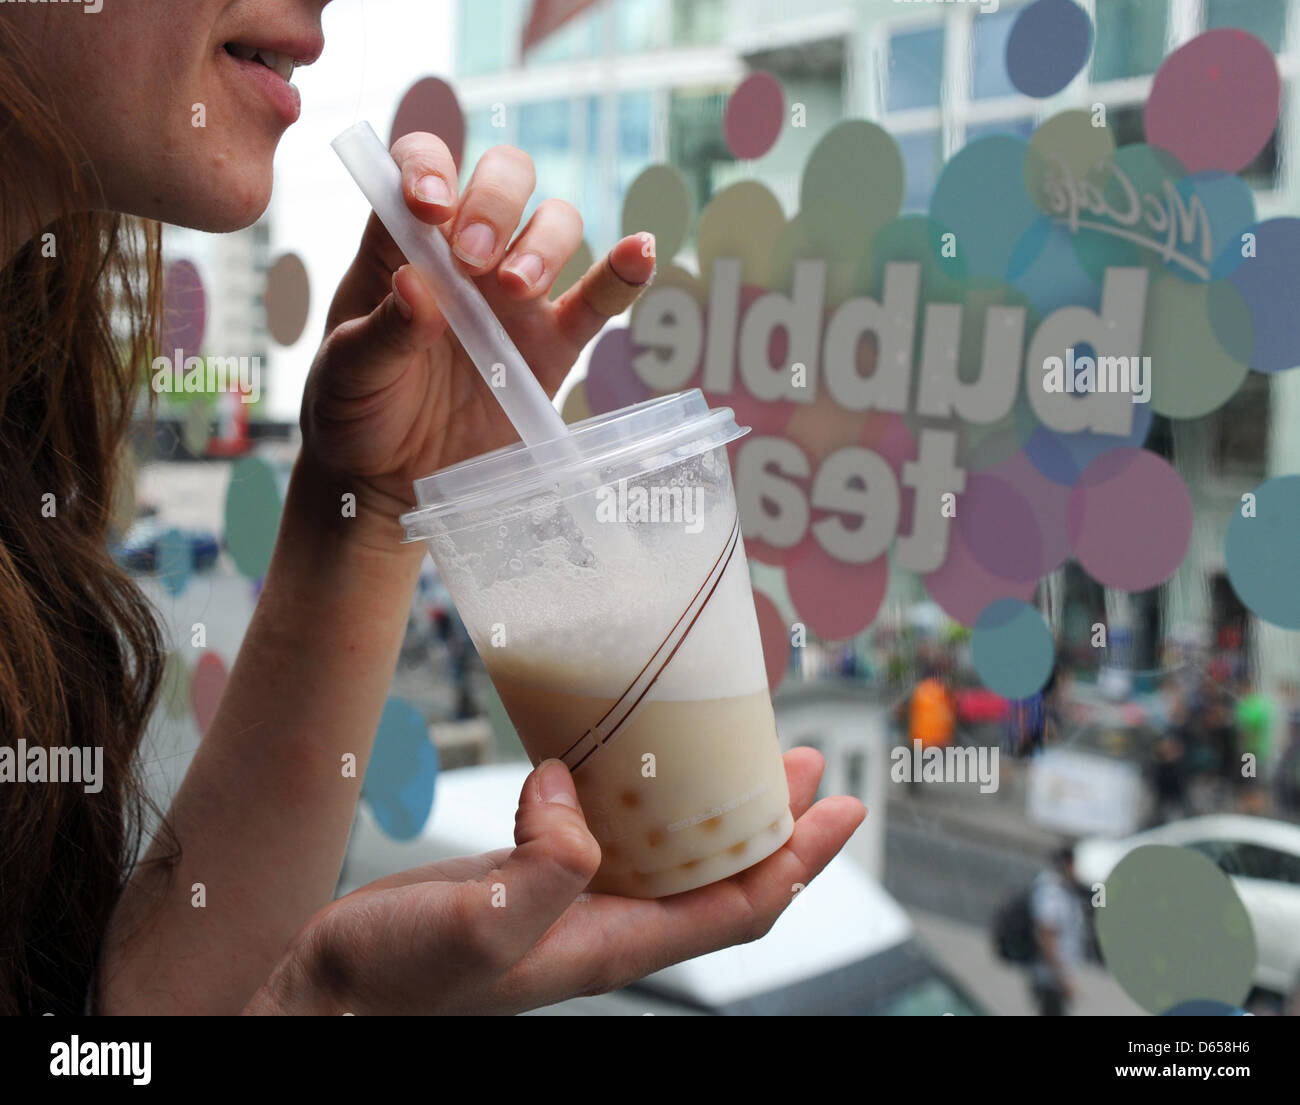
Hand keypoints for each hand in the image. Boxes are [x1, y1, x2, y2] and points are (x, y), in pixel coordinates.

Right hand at [246, 750, 865, 1014]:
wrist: (331, 988)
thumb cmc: (398, 978)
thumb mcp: (481, 926)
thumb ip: (545, 869)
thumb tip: (575, 796)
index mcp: (616, 943)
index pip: (741, 904)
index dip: (801, 860)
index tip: (844, 808)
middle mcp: (606, 921)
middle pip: (718, 871)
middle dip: (770, 820)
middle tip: (801, 760)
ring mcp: (569, 897)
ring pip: (667, 848)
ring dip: (708, 802)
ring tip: (730, 748)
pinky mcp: (531, 872)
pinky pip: (608, 828)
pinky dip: (635, 792)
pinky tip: (621, 758)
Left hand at [300, 133, 654, 548]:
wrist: (387, 480)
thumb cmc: (353, 410)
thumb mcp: (347, 372)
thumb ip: (381, 330)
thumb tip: (416, 285)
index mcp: (402, 242)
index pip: (422, 165)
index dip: (430, 167)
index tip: (430, 208)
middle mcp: (465, 254)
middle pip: (503, 180)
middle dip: (495, 204)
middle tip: (473, 262)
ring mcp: (515, 297)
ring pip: (554, 225)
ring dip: (544, 243)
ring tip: (516, 289)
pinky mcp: (554, 345)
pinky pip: (598, 299)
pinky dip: (623, 273)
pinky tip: (639, 251)